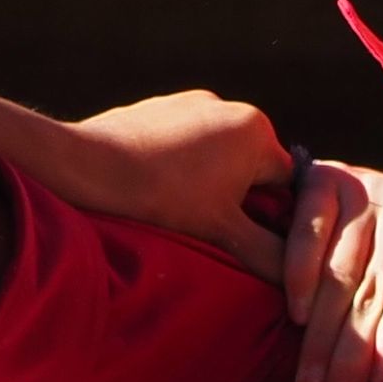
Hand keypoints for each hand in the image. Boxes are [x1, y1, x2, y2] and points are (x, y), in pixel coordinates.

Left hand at [68, 87, 296, 272]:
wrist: (84, 166)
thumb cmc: (160, 198)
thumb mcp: (221, 233)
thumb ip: (267, 253)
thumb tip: (299, 278)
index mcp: (255, 129)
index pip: (288, 183)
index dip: (276, 220)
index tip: (253, 244)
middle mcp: (228, 107)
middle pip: (252, 169)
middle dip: (238, 202)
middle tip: (212, 234)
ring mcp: (189, 104)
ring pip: (216, 158)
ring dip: (207, 187)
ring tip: (179, 216)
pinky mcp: (157, 109)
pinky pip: (183, 145)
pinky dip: (178, 171)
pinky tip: (155, 196)